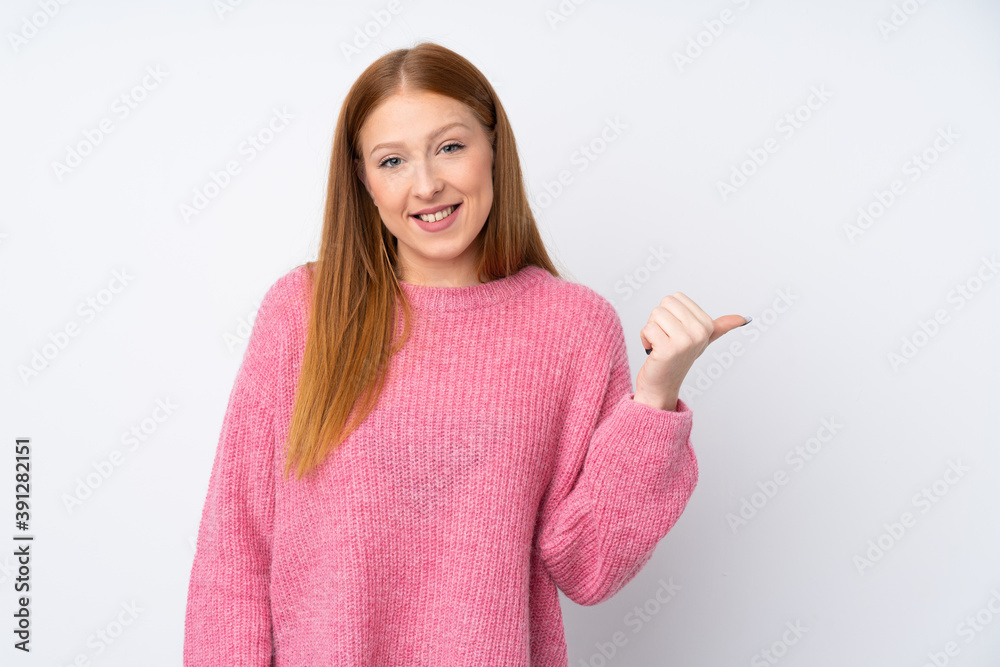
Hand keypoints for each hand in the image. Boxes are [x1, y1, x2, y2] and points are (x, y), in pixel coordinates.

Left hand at [635, 293, 748, 410]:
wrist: (663, 383)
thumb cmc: (679, 357)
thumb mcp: (703, 339)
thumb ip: (722, 326)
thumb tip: (744, 319)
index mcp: (707, 324)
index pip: (675, 297)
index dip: (669, 313)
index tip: (675, 332)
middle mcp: (699, 332)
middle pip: (665, 303)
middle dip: (659, 320)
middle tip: (666, 338)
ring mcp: (685, 341)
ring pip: (655, 314)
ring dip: (651, 330)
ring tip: (660, 345)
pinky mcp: (668, 349)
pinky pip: (648, 329)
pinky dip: (645, 339)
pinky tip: (653, 351)